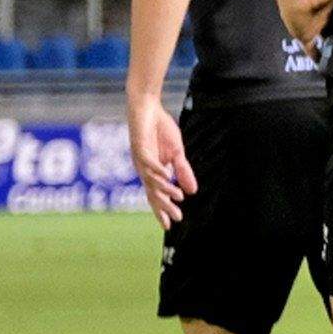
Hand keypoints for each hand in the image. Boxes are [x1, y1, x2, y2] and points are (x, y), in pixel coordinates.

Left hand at [126, 90, 194, 227]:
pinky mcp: (139, 146)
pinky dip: (158, 170)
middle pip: (153, 193)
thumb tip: (192, 191)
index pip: (156, 195)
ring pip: (151, 180)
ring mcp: (140, 158)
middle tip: (176, 219)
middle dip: (164, 206)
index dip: (162, 210)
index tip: (170, 225)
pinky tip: (166, 177)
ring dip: (165, 190)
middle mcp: (143, 169)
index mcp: (151, 172)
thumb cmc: (159, 129)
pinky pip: (149, 162)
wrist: (147, 107)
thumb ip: (182, 171)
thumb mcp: (176, 153)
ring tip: (179, 199)